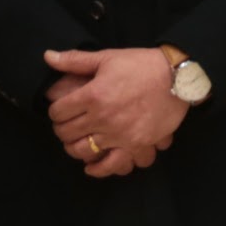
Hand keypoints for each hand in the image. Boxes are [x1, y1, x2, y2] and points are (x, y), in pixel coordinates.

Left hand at [45, 48, 187, 167]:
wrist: (177, 77)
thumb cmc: (141, 65)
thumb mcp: (108, 57)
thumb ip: (76, 60)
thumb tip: (48, 56)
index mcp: (93, 94)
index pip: (58, 112)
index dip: (55, 111)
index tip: (61, 110)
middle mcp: (102, 117)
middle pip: (66, 133)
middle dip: (62, 129)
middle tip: (68, 124)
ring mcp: (118, 134)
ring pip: (82, 150)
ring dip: (74, 147)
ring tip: (78, 140)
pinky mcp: (134, 144)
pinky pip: (109, 164)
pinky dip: (97, 169)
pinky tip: (91, 166)